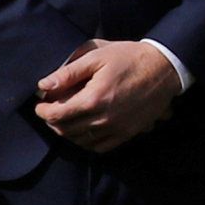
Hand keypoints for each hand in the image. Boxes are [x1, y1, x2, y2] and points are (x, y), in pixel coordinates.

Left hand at [35, 39, 181, 152]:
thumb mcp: (97, 56)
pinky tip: (85, 131)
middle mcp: (103, 119)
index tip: (40, 104)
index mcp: (93, 99)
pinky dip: (87, 142)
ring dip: (68, 133)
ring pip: (81, 141)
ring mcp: (116, 129)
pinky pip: (100, 147)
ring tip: (65, 121)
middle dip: (53, 122)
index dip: (43, 111)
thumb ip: (68, 72)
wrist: (164, 68)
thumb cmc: (130, 58)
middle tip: (50, 111)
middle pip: (66, 130)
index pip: (57, 115)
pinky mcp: (127, 134)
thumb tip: (44, 85)